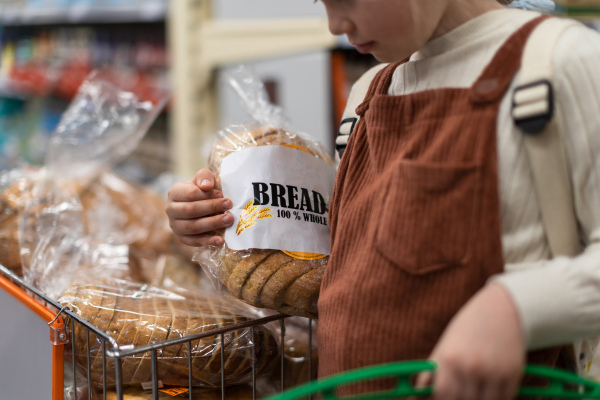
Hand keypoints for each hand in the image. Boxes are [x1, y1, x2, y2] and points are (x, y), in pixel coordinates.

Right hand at [166, 169, 233, 246]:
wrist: (194, 204)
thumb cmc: (200, 190)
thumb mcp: (201, 180)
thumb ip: (204, 177)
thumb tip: (207, 186)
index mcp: (174, 193)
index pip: (190, 194)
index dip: (207, 195)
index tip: (222, 195)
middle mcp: (171, 210)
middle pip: (191, 210)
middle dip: (212, 208)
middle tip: (229, 205)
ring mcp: (175, 226)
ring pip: (193, 227)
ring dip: (212, 224)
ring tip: (229, 220)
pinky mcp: (182, 238)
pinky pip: (194, 241)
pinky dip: (208, 242)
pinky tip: (220, 241)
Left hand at [418, 283, 525, 399]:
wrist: (500, 310)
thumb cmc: (466, 330)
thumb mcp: (444, 348)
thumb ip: (431, 375)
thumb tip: (417, 396)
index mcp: (449, 359)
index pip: (442, 395)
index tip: (443, 397)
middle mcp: (471, 367)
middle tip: (458, 393)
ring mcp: (493, 372)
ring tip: (474, 389)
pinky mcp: (512, 375)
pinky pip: (503, 399)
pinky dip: (495, 398)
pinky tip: (489, 388)